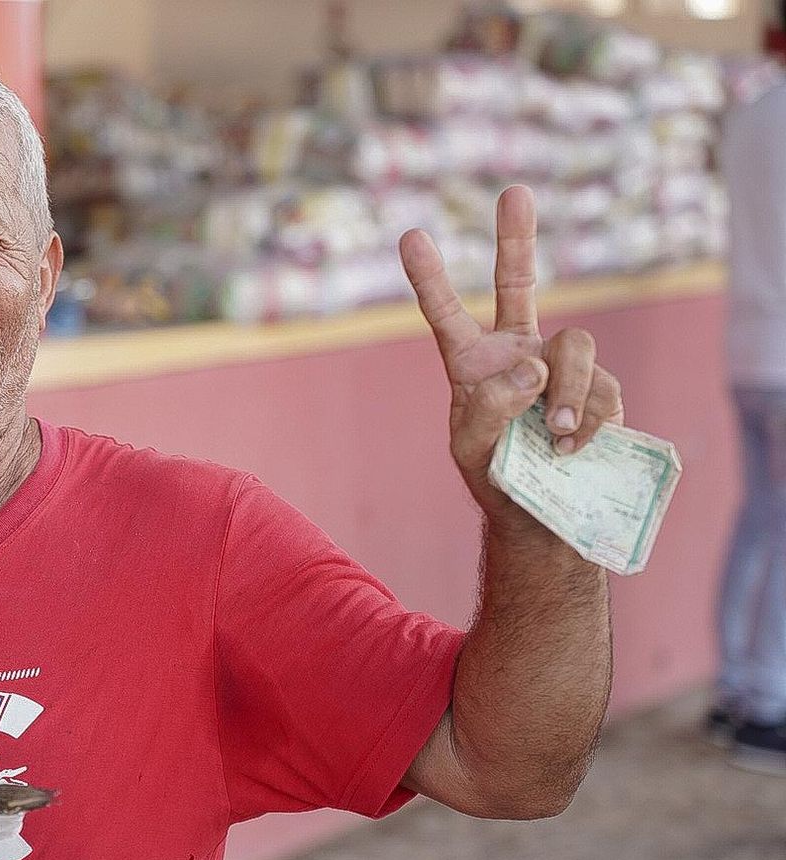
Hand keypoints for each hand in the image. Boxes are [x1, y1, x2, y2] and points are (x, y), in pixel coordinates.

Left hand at [399, 185, 623, 524]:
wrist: (542, 513)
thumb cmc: (496, 476)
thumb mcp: (472, 448)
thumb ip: (489, 408)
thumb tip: (532, 368)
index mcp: (471, 363)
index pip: (446, 315)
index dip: (430, 278)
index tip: (409, 236)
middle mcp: (517, 351)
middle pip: (519, 284)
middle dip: (516, 238)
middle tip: (514, 191)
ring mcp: (561, 366)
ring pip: (573, 346)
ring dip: (567, 391)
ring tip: (554, 433)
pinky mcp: (599, 389)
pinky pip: (602, 389)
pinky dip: (587, 421)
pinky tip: (570, 447)